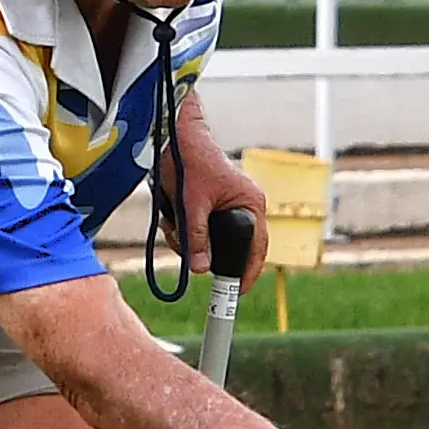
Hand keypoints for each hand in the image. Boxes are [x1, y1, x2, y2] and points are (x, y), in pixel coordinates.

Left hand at [173, 149, 268, 288]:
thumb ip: (195, 236)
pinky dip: (183, 230)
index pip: (258, 247)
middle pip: (229, 246)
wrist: (178, 137)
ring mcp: (228, 207)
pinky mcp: (211, 207)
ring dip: (186, 240)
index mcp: (251, 204)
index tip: (238, 291)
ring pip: (210, 240)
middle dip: (202, 251)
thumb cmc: (191, 161)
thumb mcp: (192, 203)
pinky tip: (170, 219)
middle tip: (185, 250)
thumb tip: (200, 269)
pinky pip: (200, 230)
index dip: (248, 271)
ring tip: (171, 224)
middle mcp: (244, 207)